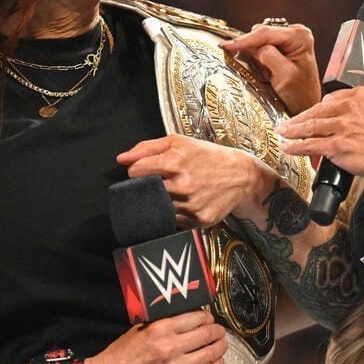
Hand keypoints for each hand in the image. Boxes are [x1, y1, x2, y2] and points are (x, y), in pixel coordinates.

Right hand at [81, 309, 226, 363]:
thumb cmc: (119, 358)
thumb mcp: (139, 329)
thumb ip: (162, 321)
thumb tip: (184, 315)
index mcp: (160, 330)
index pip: (196, 317)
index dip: (207, 317)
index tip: (208, 318)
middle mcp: (169, 348)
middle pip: (206, 334)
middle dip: (217, 331)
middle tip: (219, 330)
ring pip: (209, 355)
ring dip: (219, 348)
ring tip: (221, 345)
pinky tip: (216, 363)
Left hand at [117, 135, 280, 226]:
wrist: (242, 175)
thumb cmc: (208, 156)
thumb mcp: (179, 142)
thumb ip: (146, 148)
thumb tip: (121, 158)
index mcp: (174, 161)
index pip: (135, 172)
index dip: (138, 170)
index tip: (147, 170)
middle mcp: (182, 185)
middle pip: (145, 192)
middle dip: (150, 186)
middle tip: (164, 180)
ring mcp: (190, 205)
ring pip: (159, 207)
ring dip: (163, 200)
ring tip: (179, 190)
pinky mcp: (198, 220)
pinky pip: (174, 221)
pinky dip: (176, 212)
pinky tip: (188, 201)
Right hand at [220, 22, 321, 114]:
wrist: (305, 104)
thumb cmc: (300, 94)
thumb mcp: (285, 76)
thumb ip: (270, 57)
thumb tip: (255, 47)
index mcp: (300, 37)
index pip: (265, 33)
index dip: (244, 39)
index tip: (225, 45)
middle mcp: (295, 32)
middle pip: (261, 33)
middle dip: (252, 48)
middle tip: (256, 69)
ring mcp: (289, 38)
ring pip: (259, 38)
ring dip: (255, 53)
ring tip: (265, 72)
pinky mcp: (282, 44)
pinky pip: (261, 44)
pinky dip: (257, 55)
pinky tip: (263, 68)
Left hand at [277, 86, 363, 186]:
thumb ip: (359, 111)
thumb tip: (340, 118)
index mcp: (361, 95)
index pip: (330, 99)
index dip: (316, 108)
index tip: (308, 113)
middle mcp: (351, 107)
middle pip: (317, 111)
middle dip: (299, 119)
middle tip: (287, 123)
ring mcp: (343, 126)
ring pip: (311, 126)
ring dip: (293, 131)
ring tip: (284, 133)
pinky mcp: (338, 145)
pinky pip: (311, 144)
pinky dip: (297, 147)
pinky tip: (289, 147)